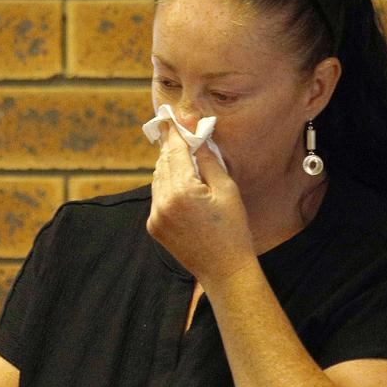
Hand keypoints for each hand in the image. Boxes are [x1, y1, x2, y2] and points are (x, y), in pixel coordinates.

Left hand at [145, 121, 254, 287]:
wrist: (224, 270)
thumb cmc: (232, 229)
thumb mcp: (226, 189)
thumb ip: (208, 160)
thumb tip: (196, 135)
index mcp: (182, 191)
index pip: (175, 152)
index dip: (174, 132)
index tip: (172, 116)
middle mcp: (163, 202)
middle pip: (163, 163)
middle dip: (171, 147)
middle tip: (178, 130)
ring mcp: (155, 216)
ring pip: (157, 179)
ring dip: (168, 166)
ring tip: (182, 156)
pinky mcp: (153, 226)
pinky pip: (157, 196)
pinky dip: (166, 185)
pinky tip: (181, 184)